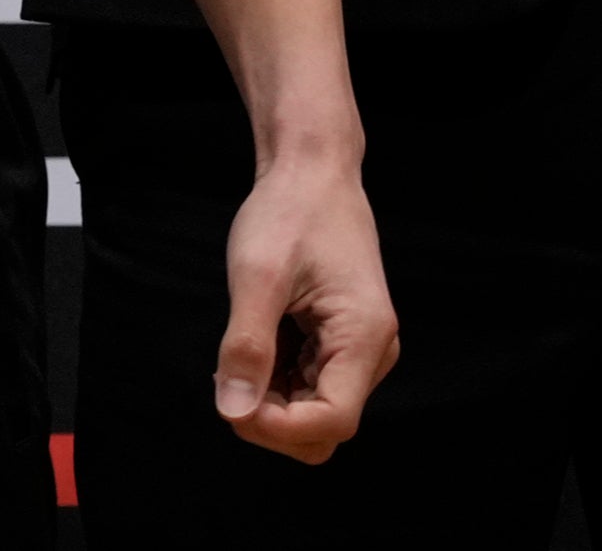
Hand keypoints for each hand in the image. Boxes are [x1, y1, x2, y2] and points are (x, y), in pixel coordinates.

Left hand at [211, 147, 397, 462]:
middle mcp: (373, 350)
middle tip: (228, 375)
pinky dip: (276, 384)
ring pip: (313, 414)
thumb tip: (233, 413)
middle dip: (271, 421)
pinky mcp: (342, 345)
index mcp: (365, 334)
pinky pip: (309, 390)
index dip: (277, 428)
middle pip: (323, 430)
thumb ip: (246, 347)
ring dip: (270, 402)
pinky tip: (257, 343)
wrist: (313, 171)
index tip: (231, 400)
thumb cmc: (291, 211)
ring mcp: (360, 349)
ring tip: (241, 349)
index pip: (332, 422)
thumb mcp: (258, 275)